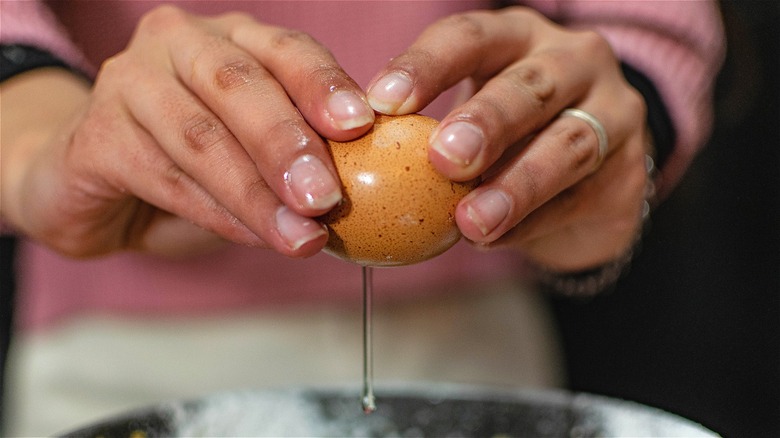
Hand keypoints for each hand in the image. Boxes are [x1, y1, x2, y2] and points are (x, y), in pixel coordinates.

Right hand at [1, 5, 374, 257]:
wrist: (92, 186)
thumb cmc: (191, 166)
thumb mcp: (254, 154)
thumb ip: (298, 159)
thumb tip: (354, 195)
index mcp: (231, 37)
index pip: (286, 49)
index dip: (324, 85)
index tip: (360, 125)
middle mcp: (177, 44)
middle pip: (239, 85)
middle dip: (288, 146)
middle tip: (325, 198)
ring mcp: (128, 81)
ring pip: (202, 138)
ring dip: (256, 194)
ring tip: (298, 236)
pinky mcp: (94, 133)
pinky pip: (164, 176)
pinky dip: (215, 213)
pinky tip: (251, 235)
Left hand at [366, 7, 649, 271]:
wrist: (595, 166)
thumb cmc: (511, 133)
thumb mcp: (472, 112)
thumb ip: (427, 132)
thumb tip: (354, 165)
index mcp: (518, 38)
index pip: (471, 37)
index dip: (427, 66)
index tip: (382, 102)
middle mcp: (573, 62)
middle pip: (531, 87)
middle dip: (486, 122)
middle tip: (443, 158)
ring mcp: (613, 113)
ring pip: (568, 145)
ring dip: (517, 185)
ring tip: (472, 221)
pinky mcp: (631, 170)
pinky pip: (580, 199)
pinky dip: (533, 223)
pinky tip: (495, 240)